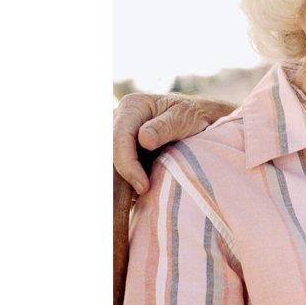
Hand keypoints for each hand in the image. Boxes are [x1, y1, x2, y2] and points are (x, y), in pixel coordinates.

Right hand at [113, 92, 235, 193]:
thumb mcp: (184, 118)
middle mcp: (118, 119)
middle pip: (108, 153)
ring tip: (141, 197)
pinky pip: (115, 170)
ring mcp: (117, 135)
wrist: (197, 119)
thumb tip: (144, 139)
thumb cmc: (192, 116)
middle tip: (141, 195)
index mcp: (131, 107)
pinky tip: (141, 194)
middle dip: (120, 177)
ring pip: (108, 164)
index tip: (143, 187)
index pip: (118, 139)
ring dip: (121, 183)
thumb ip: (165, 127)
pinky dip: (125, 184)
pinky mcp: (121, 150)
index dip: (127, 165)